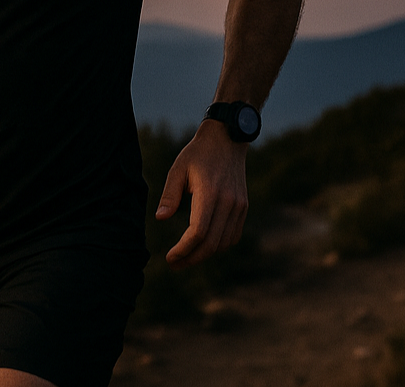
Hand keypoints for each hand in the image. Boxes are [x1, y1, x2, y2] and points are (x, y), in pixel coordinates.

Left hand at [154, 119, 248, 268]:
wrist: (227, 139)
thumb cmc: (198, 153)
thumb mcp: (178, 168)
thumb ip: (170, 194)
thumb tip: (160, 218)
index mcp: (209, 192)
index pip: (198, 232)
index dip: (183, 249)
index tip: (170, 257)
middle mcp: (228, 202)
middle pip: (211, 243)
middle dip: (192, 258)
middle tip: (175, 264)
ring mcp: (239, 206)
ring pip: (223, 243)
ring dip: (205, 254)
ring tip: (186, 256)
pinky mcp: (243, 207)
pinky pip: (233, 236)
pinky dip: (219, 246)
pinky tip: (204, 245)